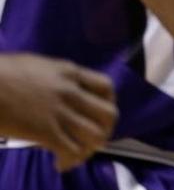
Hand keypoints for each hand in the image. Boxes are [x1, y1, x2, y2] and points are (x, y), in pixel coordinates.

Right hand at [0, 54, 117, 171]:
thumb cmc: (2, 72)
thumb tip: (59, 91)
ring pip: (95, 135)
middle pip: (108, 114)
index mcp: (70, 72)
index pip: (106, 87)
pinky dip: (70, 160)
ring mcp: (60, 112)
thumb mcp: (38, 66)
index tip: (97, 113)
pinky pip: (71, 151)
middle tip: (91, 138)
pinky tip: (60, 163)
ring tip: (77, 153)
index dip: (107, 103)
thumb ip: (56, 78)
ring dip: (89, 148)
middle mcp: (72, 92)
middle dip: (105, 129)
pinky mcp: (46, 132)